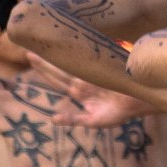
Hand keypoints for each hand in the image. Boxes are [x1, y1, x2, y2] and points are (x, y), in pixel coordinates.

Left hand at [26, 52, 157, 126]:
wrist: (138, 104)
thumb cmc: (117, 114)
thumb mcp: (93, 121)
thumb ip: (73, 119)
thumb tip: (52, 118)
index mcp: (79, 91)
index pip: (57, 78)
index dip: (44, 69)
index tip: (30, 57)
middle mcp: (82, 80)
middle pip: (59, 68)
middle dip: (44, 60)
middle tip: (29, 48)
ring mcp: (91, 73)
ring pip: (70, 64)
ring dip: (57, 57)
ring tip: (44, 45)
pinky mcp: (102, 69)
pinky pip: (88, 63)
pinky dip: (77, 58)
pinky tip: (66, 49)